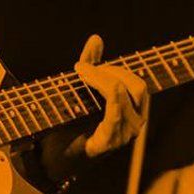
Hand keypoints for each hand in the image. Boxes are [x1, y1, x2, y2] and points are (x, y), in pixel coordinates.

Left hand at [75, 34, 148, 156]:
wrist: (56, 155)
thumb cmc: (73, 121)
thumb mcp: (83, 89)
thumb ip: (92, 63)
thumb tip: (96, 38)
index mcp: (135, 112)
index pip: (138, 84)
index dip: (117, 69)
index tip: (89, 64)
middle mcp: (135, 124)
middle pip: (137, 87)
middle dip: (111, 72)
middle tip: (83, 69)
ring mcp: (123, 135)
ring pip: (123, 96)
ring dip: (101, 78)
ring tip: (81, 72)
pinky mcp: (107, 142)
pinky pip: (114, 114)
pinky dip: (106, 94)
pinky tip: (90, 79)